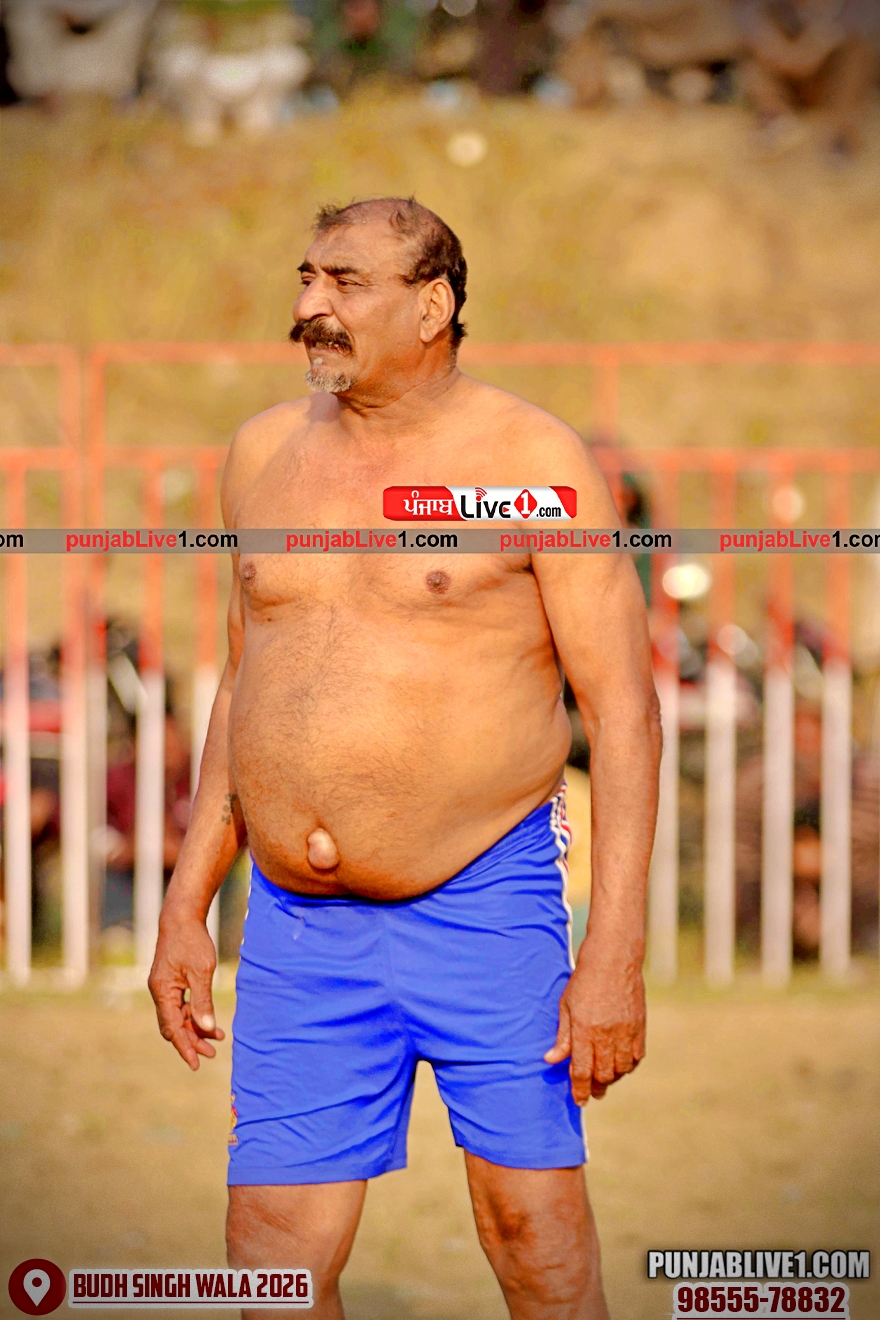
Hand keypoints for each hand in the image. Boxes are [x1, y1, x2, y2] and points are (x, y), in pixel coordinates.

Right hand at [148, 908, 224, 1070]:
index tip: (196, 1063)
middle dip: (192, 1041)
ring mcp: (164, 987)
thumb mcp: (201, 971)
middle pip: (173, 1026)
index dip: (185, 1046)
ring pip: (178, 1017)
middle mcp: (159, 992)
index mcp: (163, 992)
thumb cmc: (192, 942)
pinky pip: (180, 1005)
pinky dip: (194, 1014)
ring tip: (218, 1038)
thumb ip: (202, 1001)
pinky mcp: (170, 982)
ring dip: (195, 1028)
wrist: (182, 918)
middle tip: (212, 1054)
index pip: (172, 1028)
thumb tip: (207, 1029)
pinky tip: (209, 1021)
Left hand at [544, 955, 645, 1104]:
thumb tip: (551, 1060)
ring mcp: (626, 1032)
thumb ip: (562, 1036)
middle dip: (596, 1088)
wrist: (613, 960)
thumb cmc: (584, 981)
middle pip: (603, 1075)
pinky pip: (636, 1058)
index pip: (582, 1071)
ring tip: (605, 1079)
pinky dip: (628, 1066)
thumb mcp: (566, 1006)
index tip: (579, 1100)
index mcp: (585, 1030)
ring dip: (612, 1078)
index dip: (580, 1090)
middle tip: (592, 1092)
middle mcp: (606, 1035)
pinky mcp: (639, 1027)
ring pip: (621, 1069)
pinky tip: (621, 1065)